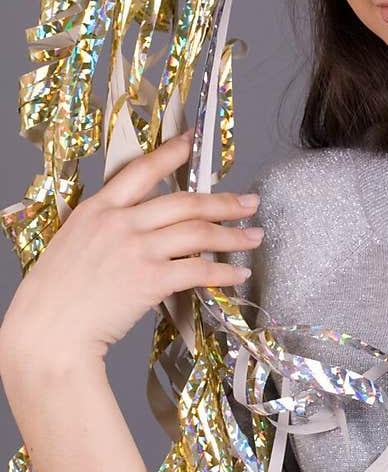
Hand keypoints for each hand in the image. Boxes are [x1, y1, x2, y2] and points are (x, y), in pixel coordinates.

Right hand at [0, 130, 261, 366]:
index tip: (195, 141)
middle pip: (184, 202)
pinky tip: (238, 274)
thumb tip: (140, 228)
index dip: (172, 152)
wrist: (48, 331)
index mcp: (97, 208)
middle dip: (224, 202)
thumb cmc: (56, 295)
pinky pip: (198, 270)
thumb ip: (105, 229)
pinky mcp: (149, 279)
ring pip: (197, 233)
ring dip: (232, 235)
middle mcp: (119, 222)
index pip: (142, 169)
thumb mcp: (73, 243)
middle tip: (250, 203)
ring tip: (254, 236)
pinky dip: (223, 272)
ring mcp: (136, 249)